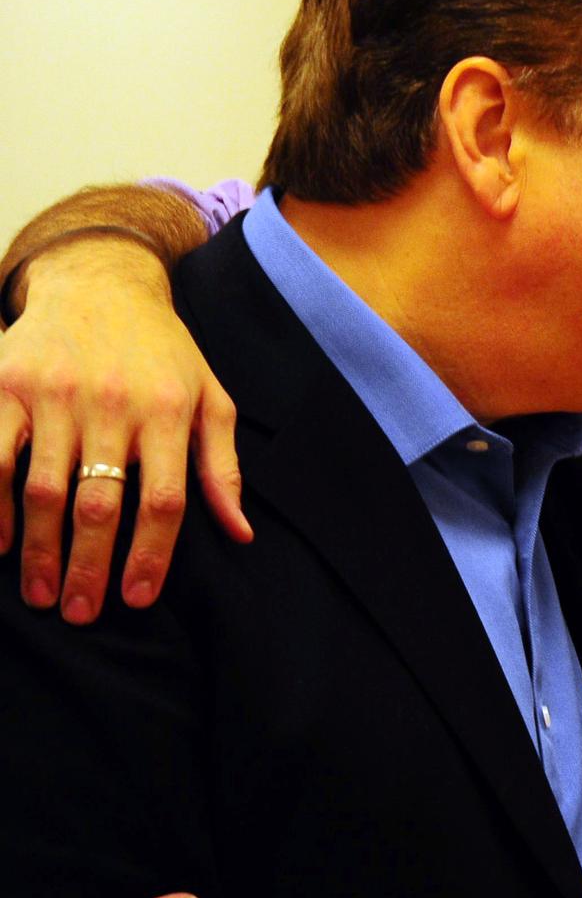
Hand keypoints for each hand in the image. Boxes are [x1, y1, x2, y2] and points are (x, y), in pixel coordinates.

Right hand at [0, 237, 248, 623]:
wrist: (100, 285)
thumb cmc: (163, 354)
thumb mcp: (210, 399)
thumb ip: (222, 467)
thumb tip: (241, 534)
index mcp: (169, 410)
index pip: (163, 498)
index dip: (150, 555)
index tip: (135, 599)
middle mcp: (111, 402)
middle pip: (98, 503)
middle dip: (89, 566)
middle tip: (80, 612)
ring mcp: (53, 392)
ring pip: (40, 488)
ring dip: (37, 550)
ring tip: (42, 592)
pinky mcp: (3, 383)